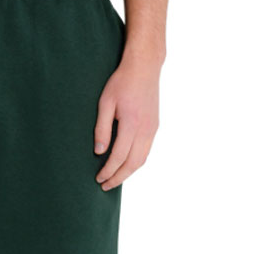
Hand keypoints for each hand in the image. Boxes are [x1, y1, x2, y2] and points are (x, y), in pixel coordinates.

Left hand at [94, 56, 160, 189]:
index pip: (119, 156)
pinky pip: (146, 151)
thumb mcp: (105, 103)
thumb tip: (99, 152)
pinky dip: (135, 162)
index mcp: (132, 123)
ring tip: (114, 179)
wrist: (145, 67)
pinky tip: (125, 165)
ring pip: (142, 160)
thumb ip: (102, 128)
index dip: (108, 170)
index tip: (98, 178)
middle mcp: (145, 129)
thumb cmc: (121, 82)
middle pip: (132, 163)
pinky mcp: (155, 127)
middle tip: (104, 186)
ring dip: (128, 173)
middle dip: (118, 177)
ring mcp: (152, 129)